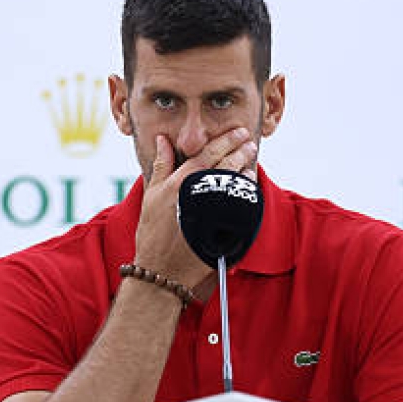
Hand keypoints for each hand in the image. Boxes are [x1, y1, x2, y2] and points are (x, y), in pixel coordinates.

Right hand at [133, 128, 257, 288]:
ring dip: (246, 168)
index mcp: (182, 182)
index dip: (226, 139)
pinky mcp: (226, 227)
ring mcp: (216, 211)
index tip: (238, 132)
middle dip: (241, 150)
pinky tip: (249, 185)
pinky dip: (248, 191)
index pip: (209, 152)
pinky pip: (243, 203)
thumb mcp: (152, 194)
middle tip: (249, 142)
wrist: (163, 269)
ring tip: (250, 161)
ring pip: (238, 182)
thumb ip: (162, 165)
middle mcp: (201, 193)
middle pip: (228, 164)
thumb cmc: (153, 233)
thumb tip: (163, 139)